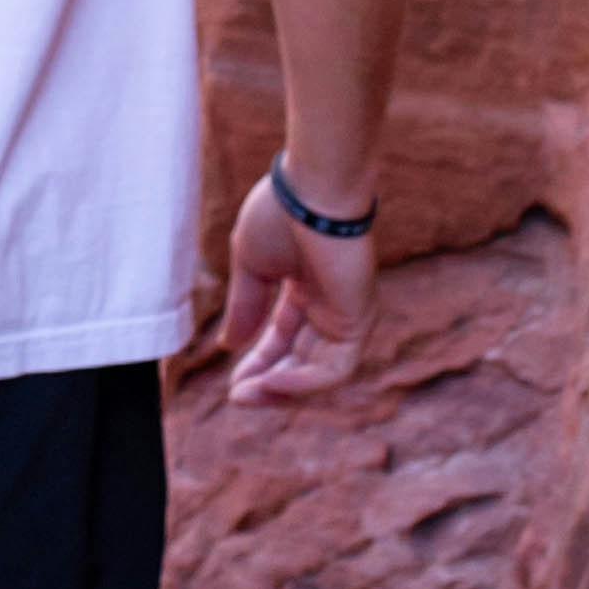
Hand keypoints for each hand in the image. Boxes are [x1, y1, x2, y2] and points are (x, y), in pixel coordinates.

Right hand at [220, 166, 376, 403]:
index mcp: (305, 288)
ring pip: (319, 373)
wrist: (311, 192)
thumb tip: (229, 346)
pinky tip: (271, 381)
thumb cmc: (280, 213)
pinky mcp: (359, 320)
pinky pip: (335, 369)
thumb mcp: (251, 267)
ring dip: (282, 389)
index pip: (283, 339)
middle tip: (237, 396)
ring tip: (248, 393)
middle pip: (301, 361)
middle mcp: (329, 305)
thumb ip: (245, 307)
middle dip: (267, 382)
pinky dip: (304, 382)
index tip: (232, 383)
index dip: (258, 363)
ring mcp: (346, 314)